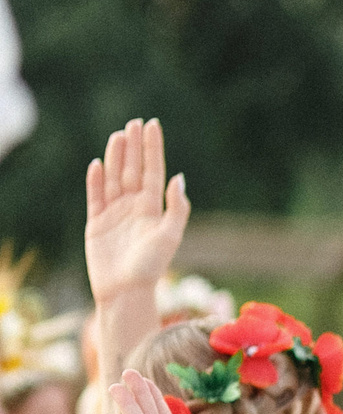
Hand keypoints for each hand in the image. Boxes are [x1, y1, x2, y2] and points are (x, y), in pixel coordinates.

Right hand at [84, 118, 189, 306]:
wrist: (125, 291)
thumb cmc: (151, 266)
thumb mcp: (170, 235)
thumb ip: (176, 207)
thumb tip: (178, 177)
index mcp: (153, 208)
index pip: (152, 170)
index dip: (153, 149)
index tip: (152, 126)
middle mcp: (134, 207)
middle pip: (132, 169)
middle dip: (133, 147)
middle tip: (134, 122)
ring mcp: (114, 214)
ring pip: (113, 178)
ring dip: (114, 157)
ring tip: (118, 136)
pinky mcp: (96, 223)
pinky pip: (94, 196)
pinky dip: (95, 180)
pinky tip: (96, 163)